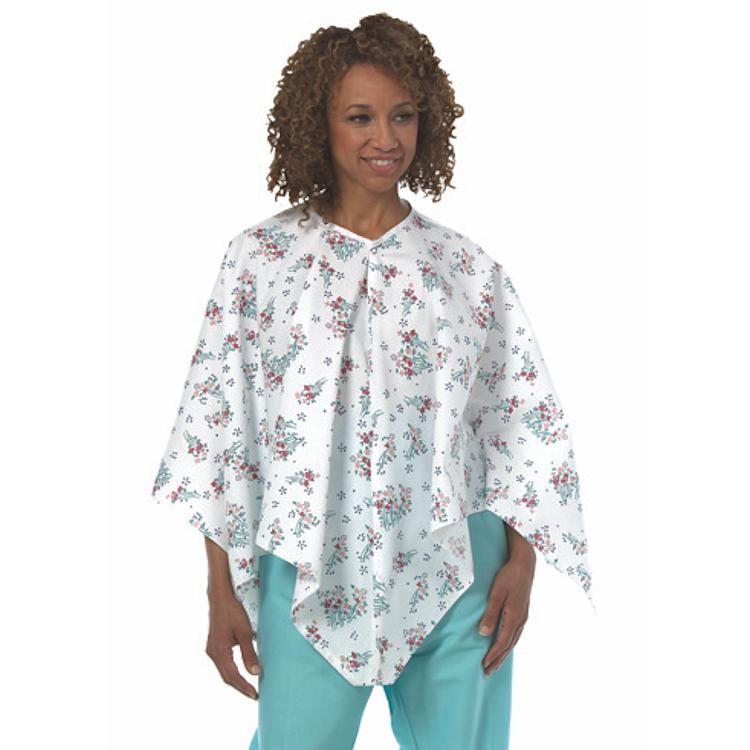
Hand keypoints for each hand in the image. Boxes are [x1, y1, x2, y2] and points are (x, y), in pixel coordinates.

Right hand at [205, 593, 261, 699]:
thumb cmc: (232, 612)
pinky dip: (232, 671)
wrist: (220, 597)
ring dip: (236, 680)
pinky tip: (240, 673)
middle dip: (240, 687)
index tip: (254, 694)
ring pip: (224, 671)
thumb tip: (255, 673)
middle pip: (226, 677)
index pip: (232, 676)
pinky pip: (223, 664)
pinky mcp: (214, 645)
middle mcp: (212, 653)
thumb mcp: (245, 632)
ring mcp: (212, 650)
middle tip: (254, 694)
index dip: (244, 686)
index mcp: (219, 651)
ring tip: (249, 687)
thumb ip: (249, 654)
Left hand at [477, 551, 533, 675]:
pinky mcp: (523, 612)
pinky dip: (509, 643)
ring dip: (504, 654)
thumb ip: (491, 613)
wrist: (525, 564)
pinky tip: (505, 645)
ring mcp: (523, 616)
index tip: (484, 665)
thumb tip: (483, 633)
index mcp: (514, 617)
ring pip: (513, 641)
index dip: (493, 655)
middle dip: (498, 660)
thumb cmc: (509, 576)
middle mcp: (520, 620)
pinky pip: (516, 633)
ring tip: (495, 664)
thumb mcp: (496, 592)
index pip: (502, 642)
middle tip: (488, 672)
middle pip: (508, 645)